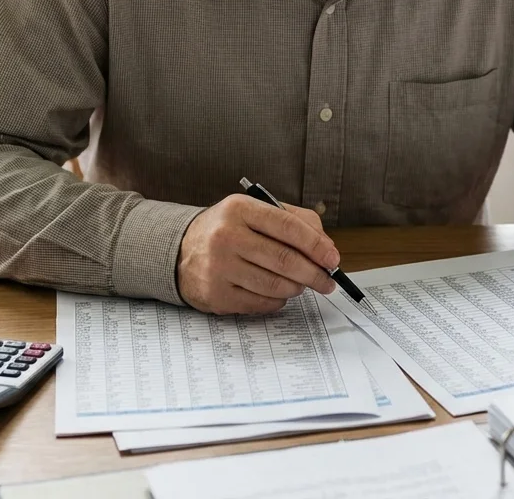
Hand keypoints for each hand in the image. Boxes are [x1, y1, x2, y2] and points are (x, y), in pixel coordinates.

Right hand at [177, 195, 338, 314]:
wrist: (181, 251)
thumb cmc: (227, 230)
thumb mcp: (254, 212)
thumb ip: (294, 221)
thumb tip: (326, 247)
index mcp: (239, 209)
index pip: (288, 227)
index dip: (316, 245)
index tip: (332, 258)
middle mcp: (226, 237)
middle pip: (285, 260)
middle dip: (315, 273)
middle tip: (327, 279)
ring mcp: (219, 268)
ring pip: (276, 285)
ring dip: (297, 287)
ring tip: (300, 283)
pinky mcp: (217, 295)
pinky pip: (262, 303)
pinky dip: (278, 300)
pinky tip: (277, 292)